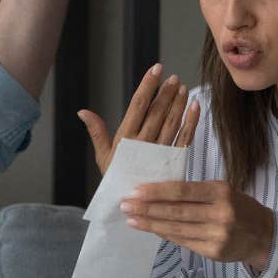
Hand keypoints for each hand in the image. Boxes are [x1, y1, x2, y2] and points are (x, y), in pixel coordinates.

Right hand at [78, 63, 199, 175]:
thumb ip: (96, 131)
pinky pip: (185, 139)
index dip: (147, 86)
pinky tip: (194, 107)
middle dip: (166, 92)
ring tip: (182, 87)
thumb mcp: (103, 156)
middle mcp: (144, 144)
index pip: (138, 106)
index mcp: (125, 139)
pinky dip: (191, 122)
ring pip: (172, 123)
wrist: (131, 206)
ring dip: (178, 103)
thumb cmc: (115, 179)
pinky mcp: (174, 162)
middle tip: (173, 77)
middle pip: (157, 112)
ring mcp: (160, 152)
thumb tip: (82, 111)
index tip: (155, 70)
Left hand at [120, 179, 274, 271]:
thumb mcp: (221, 191)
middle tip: (125, 206)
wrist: (264, 235)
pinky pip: (183, 242)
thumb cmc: (237, 207)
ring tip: (132, 219)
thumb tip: (156, 194)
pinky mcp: (213, 252)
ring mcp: (217, 235)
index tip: (135, 191)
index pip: (182, 190)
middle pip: (176, 211)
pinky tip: (151, 230)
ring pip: (176, 229)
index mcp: (221, 191)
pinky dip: (165, 235)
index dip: (157, 192)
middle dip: (147, 209)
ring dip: (151, 224)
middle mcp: (220, 213)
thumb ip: (194, 193)